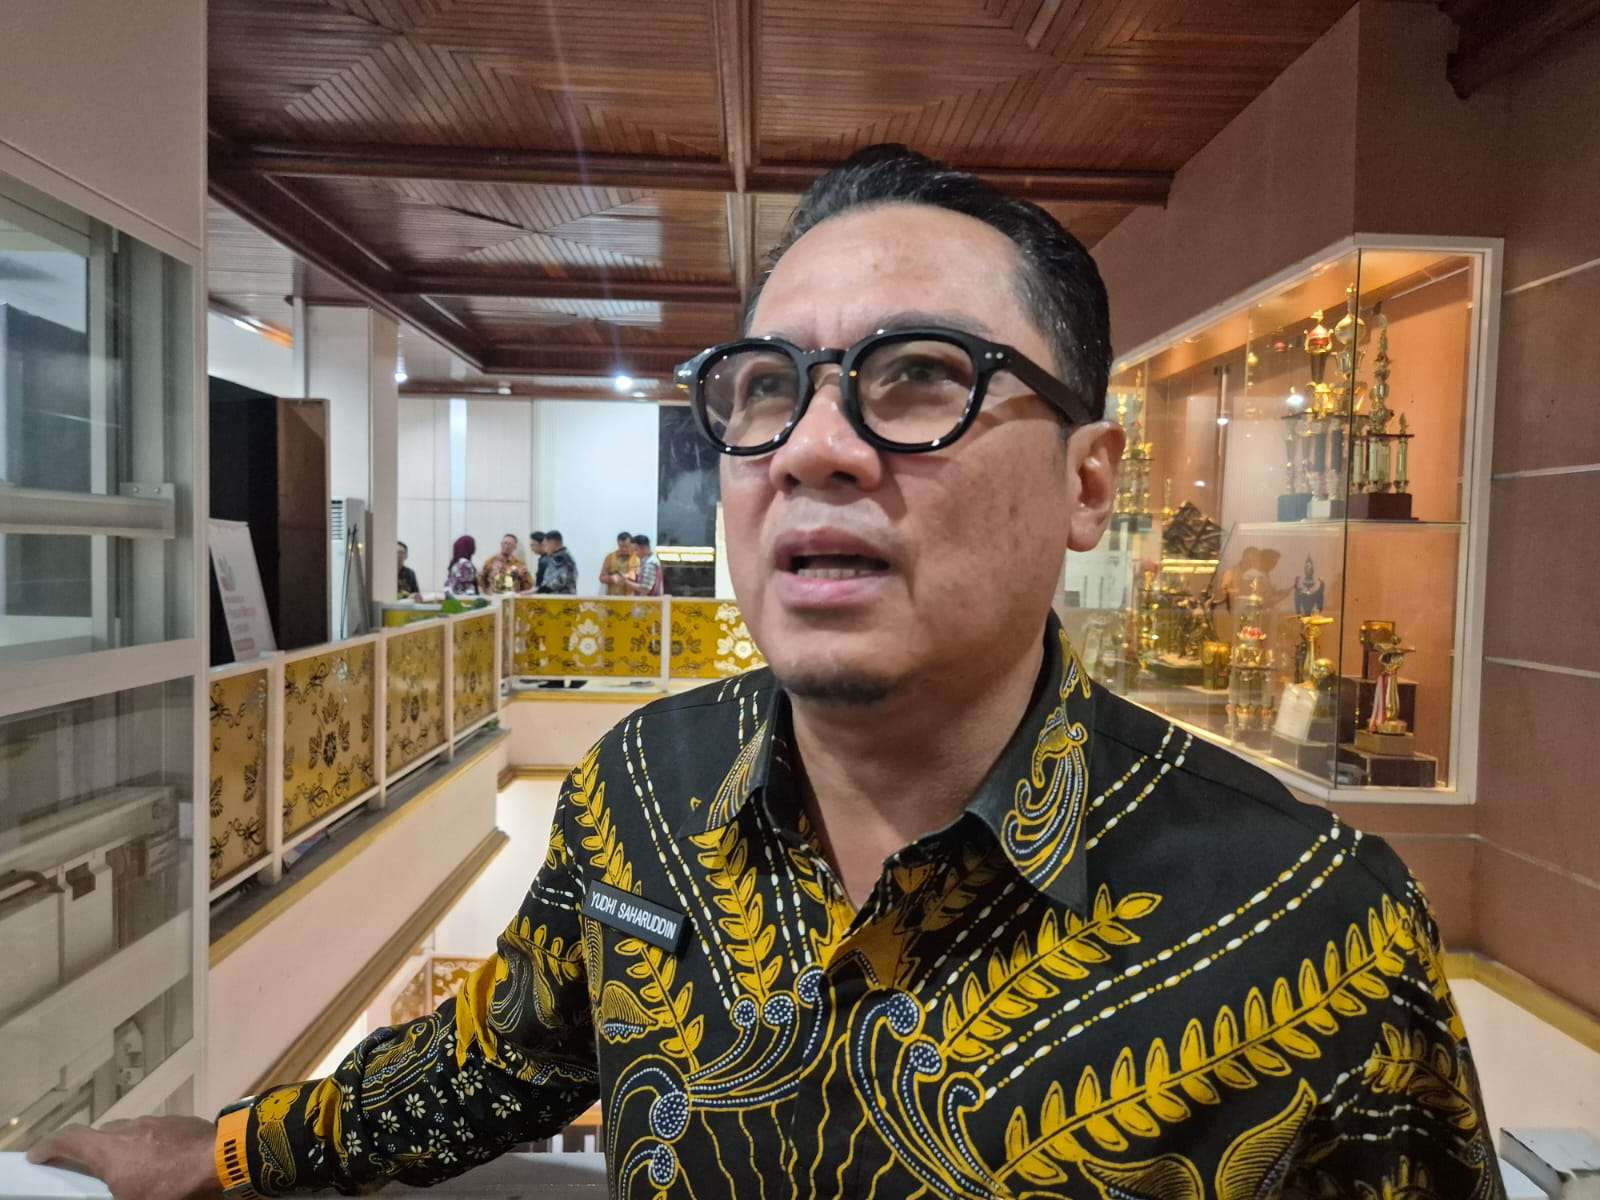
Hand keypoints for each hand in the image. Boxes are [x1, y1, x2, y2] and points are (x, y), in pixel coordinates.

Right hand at [27, 1116, 221, 1199]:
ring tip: (129, 1168)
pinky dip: (149, 1144)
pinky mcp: (181, 1122)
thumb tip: (113, 1190)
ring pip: (130, 1131)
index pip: (69, 1140)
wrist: (221, 1161)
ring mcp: (157, 1121)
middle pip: (100, 1135)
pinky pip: (156, 1131)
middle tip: (88, 1168)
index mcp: (109, 1149)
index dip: (49, 1146)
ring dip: (124, 1147)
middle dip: (91, 1150)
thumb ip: (114, 1195)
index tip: (38, 1155)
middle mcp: (129, 1129)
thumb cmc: (171, 1188)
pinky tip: (160, 1160)